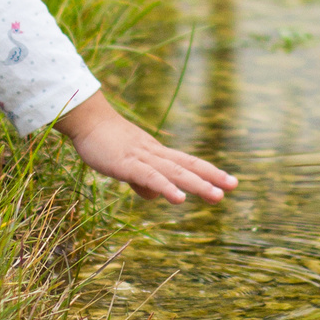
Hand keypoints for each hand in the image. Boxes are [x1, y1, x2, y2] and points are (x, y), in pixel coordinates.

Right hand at [55, 91, 235, 203]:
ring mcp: (142, 157)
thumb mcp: (126, 165)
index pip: (188, 162)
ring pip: (175, 172)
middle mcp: (154, 153)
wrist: (85, 120)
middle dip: (211, 177)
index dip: (209, 171)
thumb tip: (154, 195)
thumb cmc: (104, 142)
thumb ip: (141, 181)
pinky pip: (151, 177)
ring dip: (197, 185)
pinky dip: (167, 188)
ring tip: (217, 196)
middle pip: (188, 166)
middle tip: (233, 186)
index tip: (230, 181)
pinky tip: (179, 199)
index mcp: (156, 153)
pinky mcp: (127, 164)